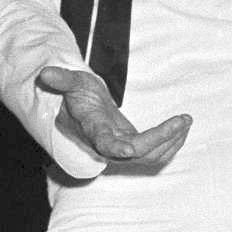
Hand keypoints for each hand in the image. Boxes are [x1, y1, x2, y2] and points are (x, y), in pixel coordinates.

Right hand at [39, 66, 191, 172]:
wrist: (82, 111)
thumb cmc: (78, 95)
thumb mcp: (72, 83)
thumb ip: (61, 80)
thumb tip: (45, 73)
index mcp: (94, 131)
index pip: (107, 146)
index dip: (119, 149)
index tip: (132, 148)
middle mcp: (109, 147)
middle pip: (139, 153)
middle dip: (163, 138)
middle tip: (183, 120)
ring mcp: (123, 153)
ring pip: (152, 157)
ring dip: (172, 141)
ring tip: (185, 122)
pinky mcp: (134, 151)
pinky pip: (157, 155)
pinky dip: (172, 143)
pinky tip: (181, 128)